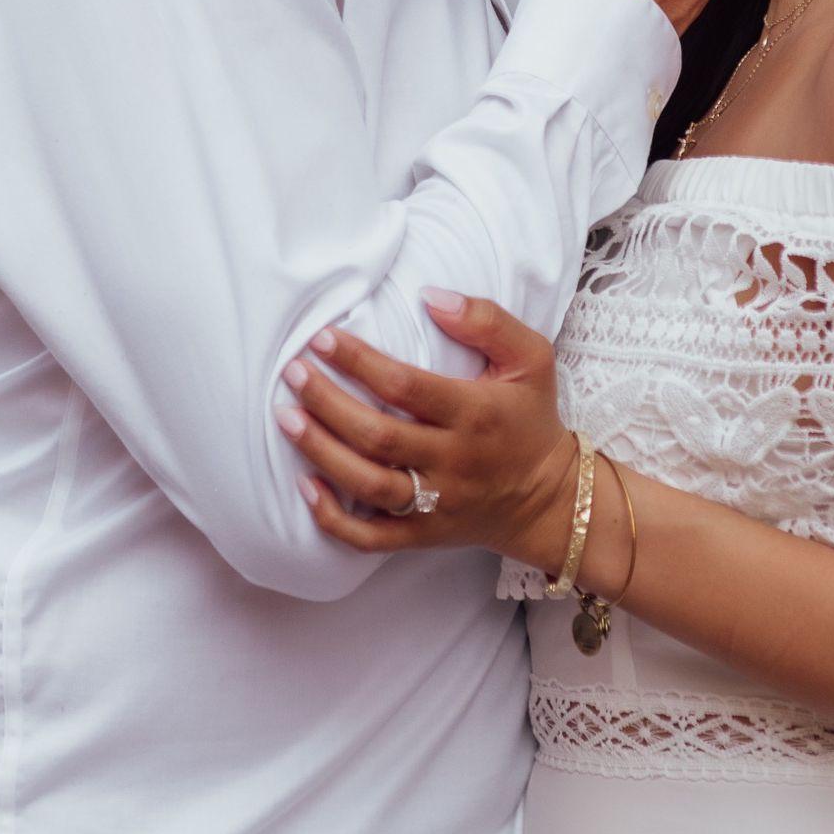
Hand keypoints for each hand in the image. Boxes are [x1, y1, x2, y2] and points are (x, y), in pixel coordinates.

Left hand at [278, 296, 578, 564]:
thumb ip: (488, 320)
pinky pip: (370, 538)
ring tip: (286, 419)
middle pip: (378, 436)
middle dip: (327, 403)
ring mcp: (436, 503)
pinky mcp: (423, 534)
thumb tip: (431, 295)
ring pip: (369, 485)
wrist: (547, 498)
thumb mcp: (531, 359)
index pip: (406, 387)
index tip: (323, 339)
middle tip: (293, 373)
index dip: (359, 361)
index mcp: (476, 414)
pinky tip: (305, 488)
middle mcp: (453, 462)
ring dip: (321, 453)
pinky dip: (334, 518)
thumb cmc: (529, 418)